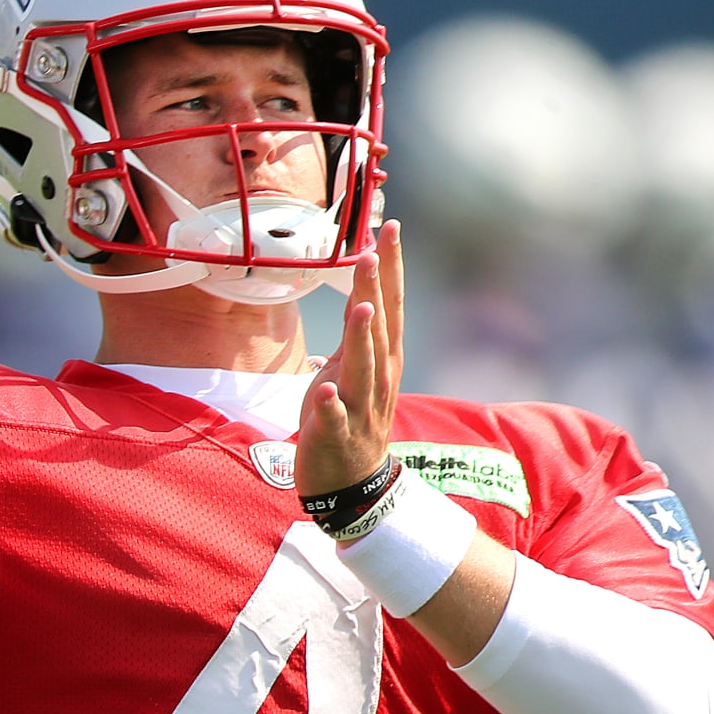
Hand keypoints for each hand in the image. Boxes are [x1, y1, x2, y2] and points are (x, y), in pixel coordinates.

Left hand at [295, 220, 405, 495]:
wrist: (353, 485)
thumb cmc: (349, 419)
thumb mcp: (352, 369)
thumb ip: (356, 333)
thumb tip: (359, 293)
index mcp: (381, 359)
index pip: (388, 304)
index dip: (389, 267)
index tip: (389, 227)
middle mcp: (377, 379)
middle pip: (378, 329)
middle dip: (376, 290)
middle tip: (372, 251)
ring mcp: (359, 408)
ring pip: (361, 369)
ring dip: (361, 338)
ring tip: (360, 307)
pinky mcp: (336, 436)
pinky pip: (334, 419)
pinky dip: (330, 404)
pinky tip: (324, 388)